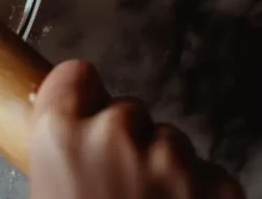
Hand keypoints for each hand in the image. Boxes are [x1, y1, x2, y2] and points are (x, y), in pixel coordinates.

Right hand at [30, 61, 242, 198]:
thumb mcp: (45, 184)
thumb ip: (59, 149)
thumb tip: (69, 135)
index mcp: (58, 134)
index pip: (76, 74)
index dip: (83, 95)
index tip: (85, 107)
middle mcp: (113, 135)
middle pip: (128, 109)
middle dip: (128, 137)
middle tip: (116, 179)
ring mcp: (170, 160)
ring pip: (170, 140)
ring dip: (164, 164)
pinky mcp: (216, 185)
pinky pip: (208, 172)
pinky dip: (199, 191)